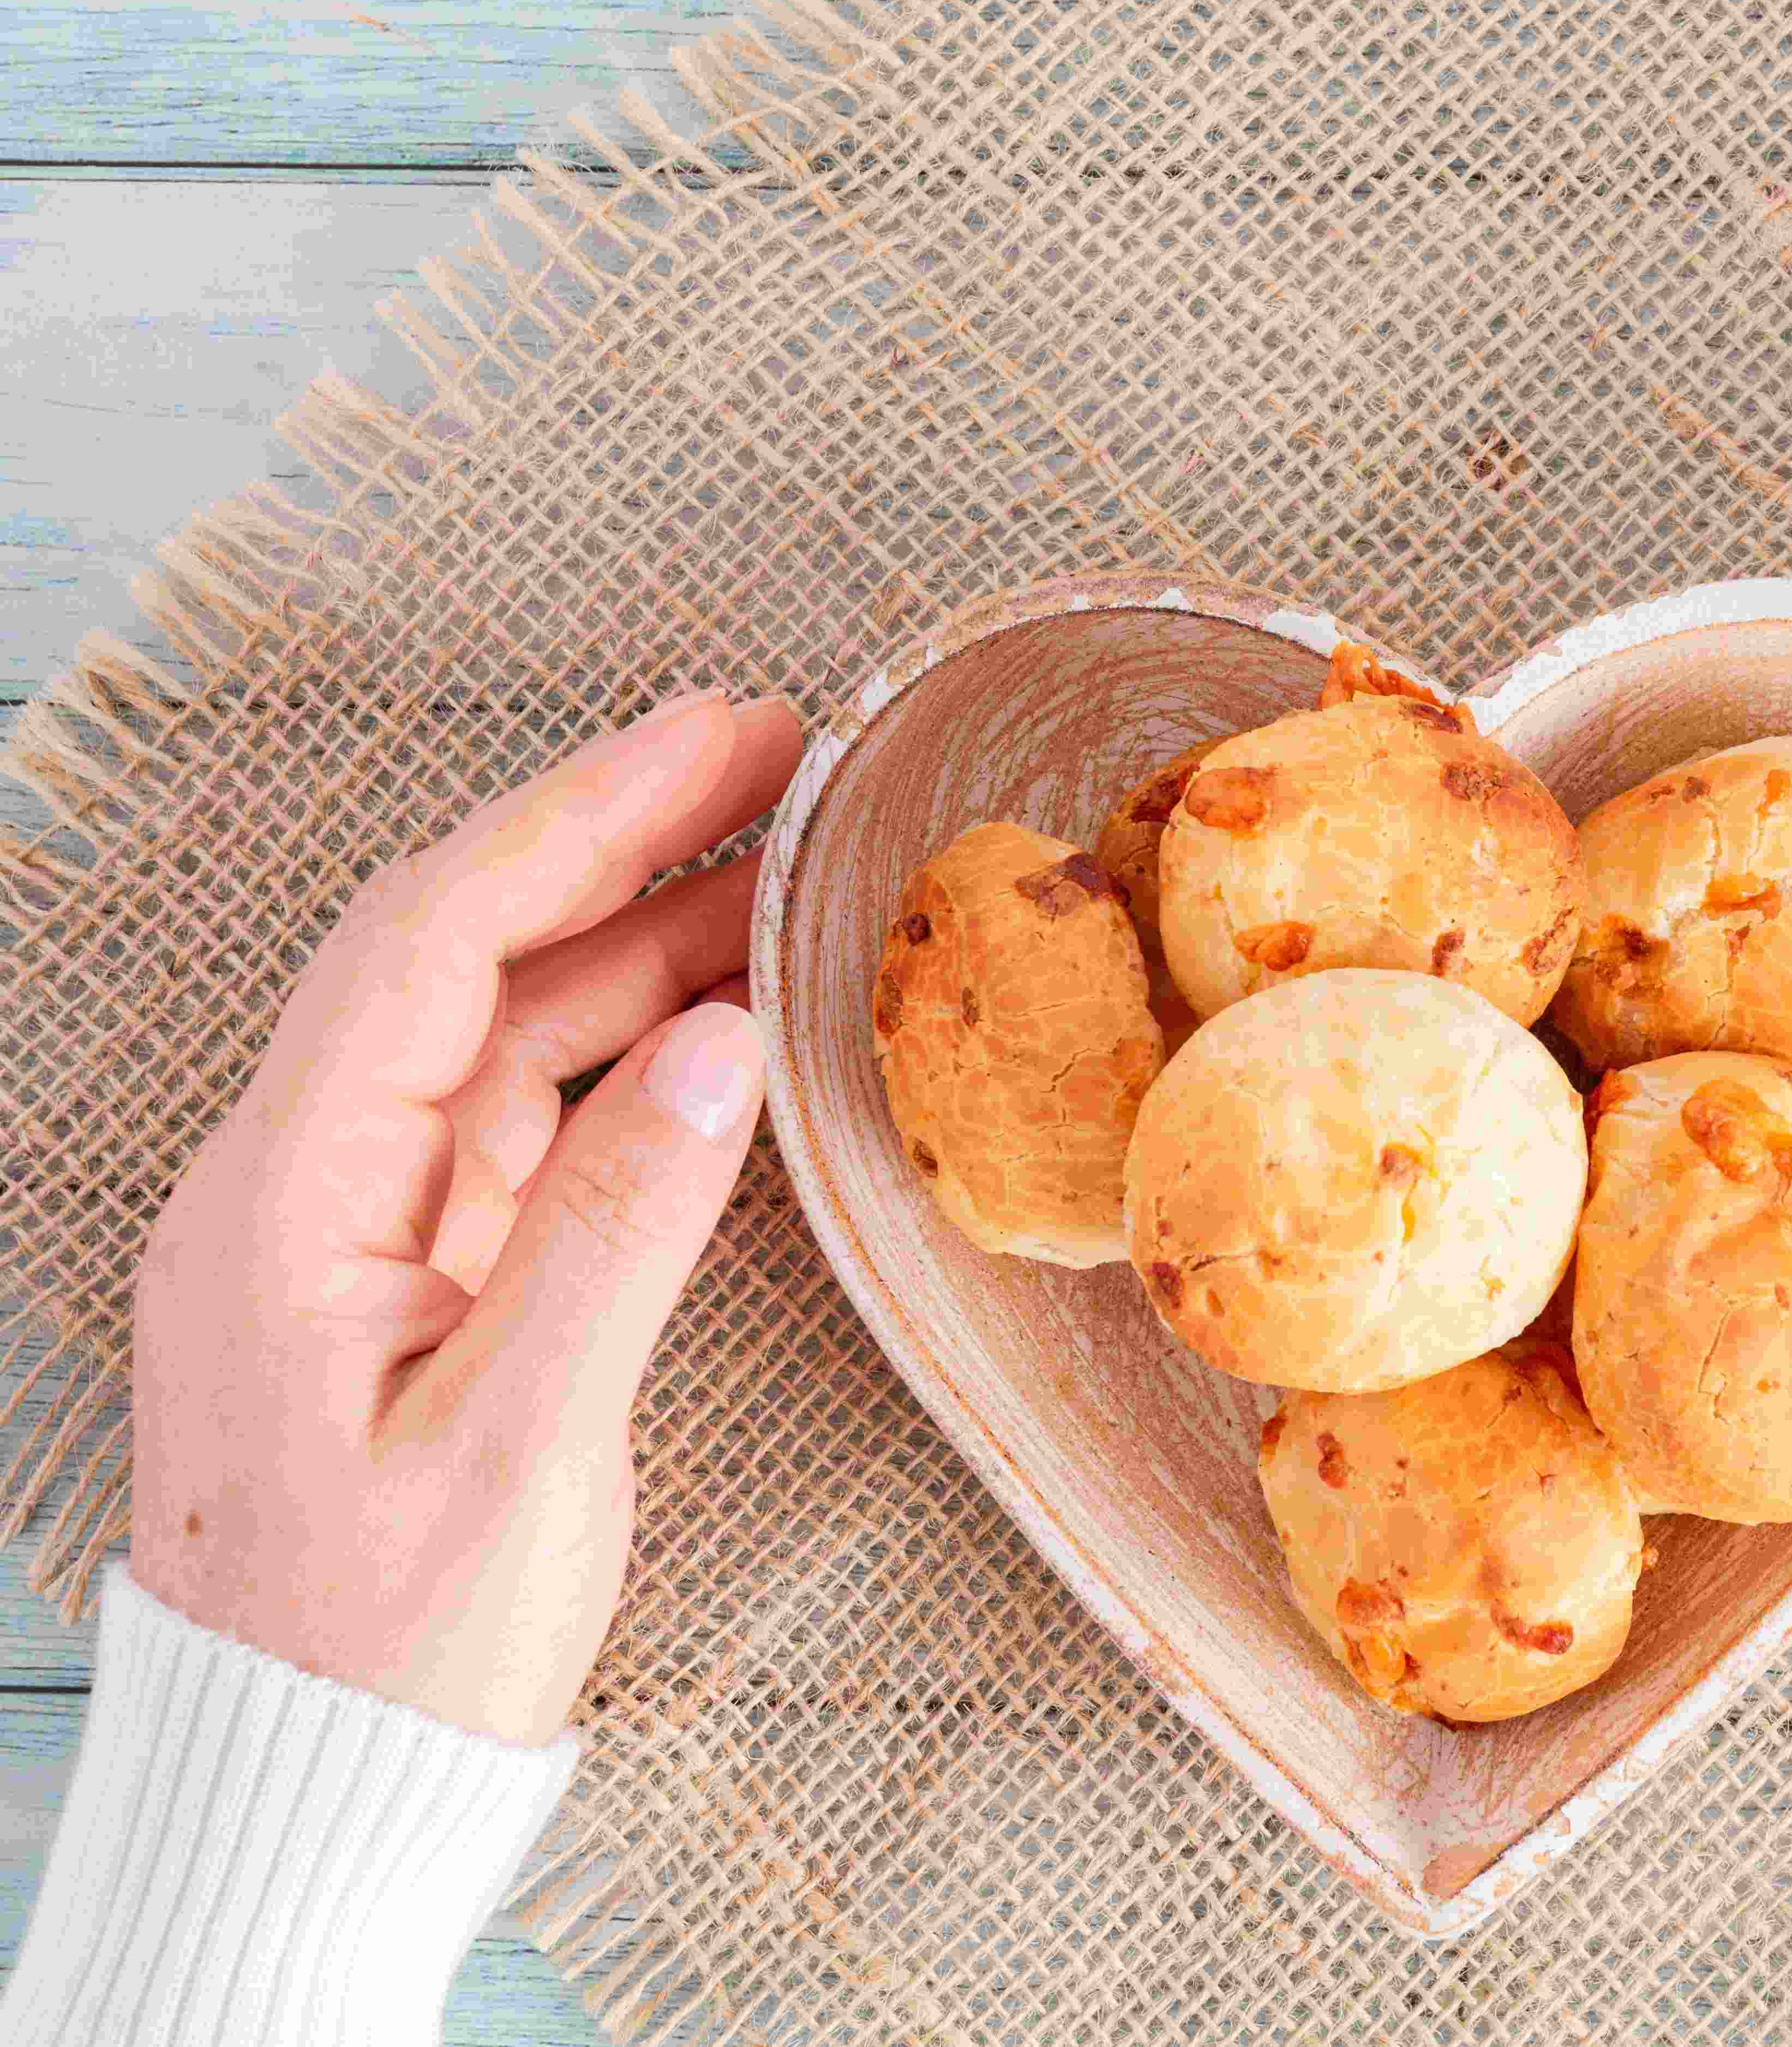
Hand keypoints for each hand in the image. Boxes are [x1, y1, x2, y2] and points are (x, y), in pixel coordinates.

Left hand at [129, 692, 801, 1745]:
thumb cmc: (396, 1645)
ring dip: (631, 934)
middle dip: (611, 838)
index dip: (578, 821)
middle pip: (454, 953)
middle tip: (771, 756)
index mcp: (280, 1207)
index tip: (717, 740)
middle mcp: (295, 1184)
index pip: (431, 950)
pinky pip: (517, 1113)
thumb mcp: (520, 1447)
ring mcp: (349, 1222)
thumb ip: (616, 1233)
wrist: (316, 1782)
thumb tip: (720, 1046)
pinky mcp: (407, 1268)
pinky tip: (720, 1009)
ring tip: (779, 864)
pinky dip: (622, 1046)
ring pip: (493, 1025)